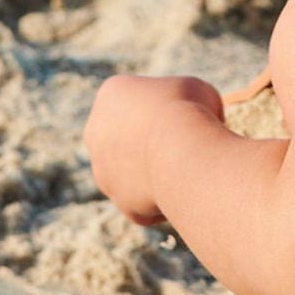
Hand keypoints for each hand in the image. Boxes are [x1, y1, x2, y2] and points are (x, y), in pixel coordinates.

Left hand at [84, 72, 225, 225]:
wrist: (181, 150)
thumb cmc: (189, 110)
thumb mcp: (198, 90)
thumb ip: (190, 103)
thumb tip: (195, 123)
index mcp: (112, 94)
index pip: (141, 103)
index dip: (170, 107)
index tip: (191, 113)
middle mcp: (96, 131)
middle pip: (130, 138)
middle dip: (154, 142)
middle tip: (188, 144)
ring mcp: (104, 170)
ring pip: (134, 173)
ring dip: (157, 173)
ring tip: (190, 169)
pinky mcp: (121, 201)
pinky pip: (146, 204)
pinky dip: (165, 202)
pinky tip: (186, 193)